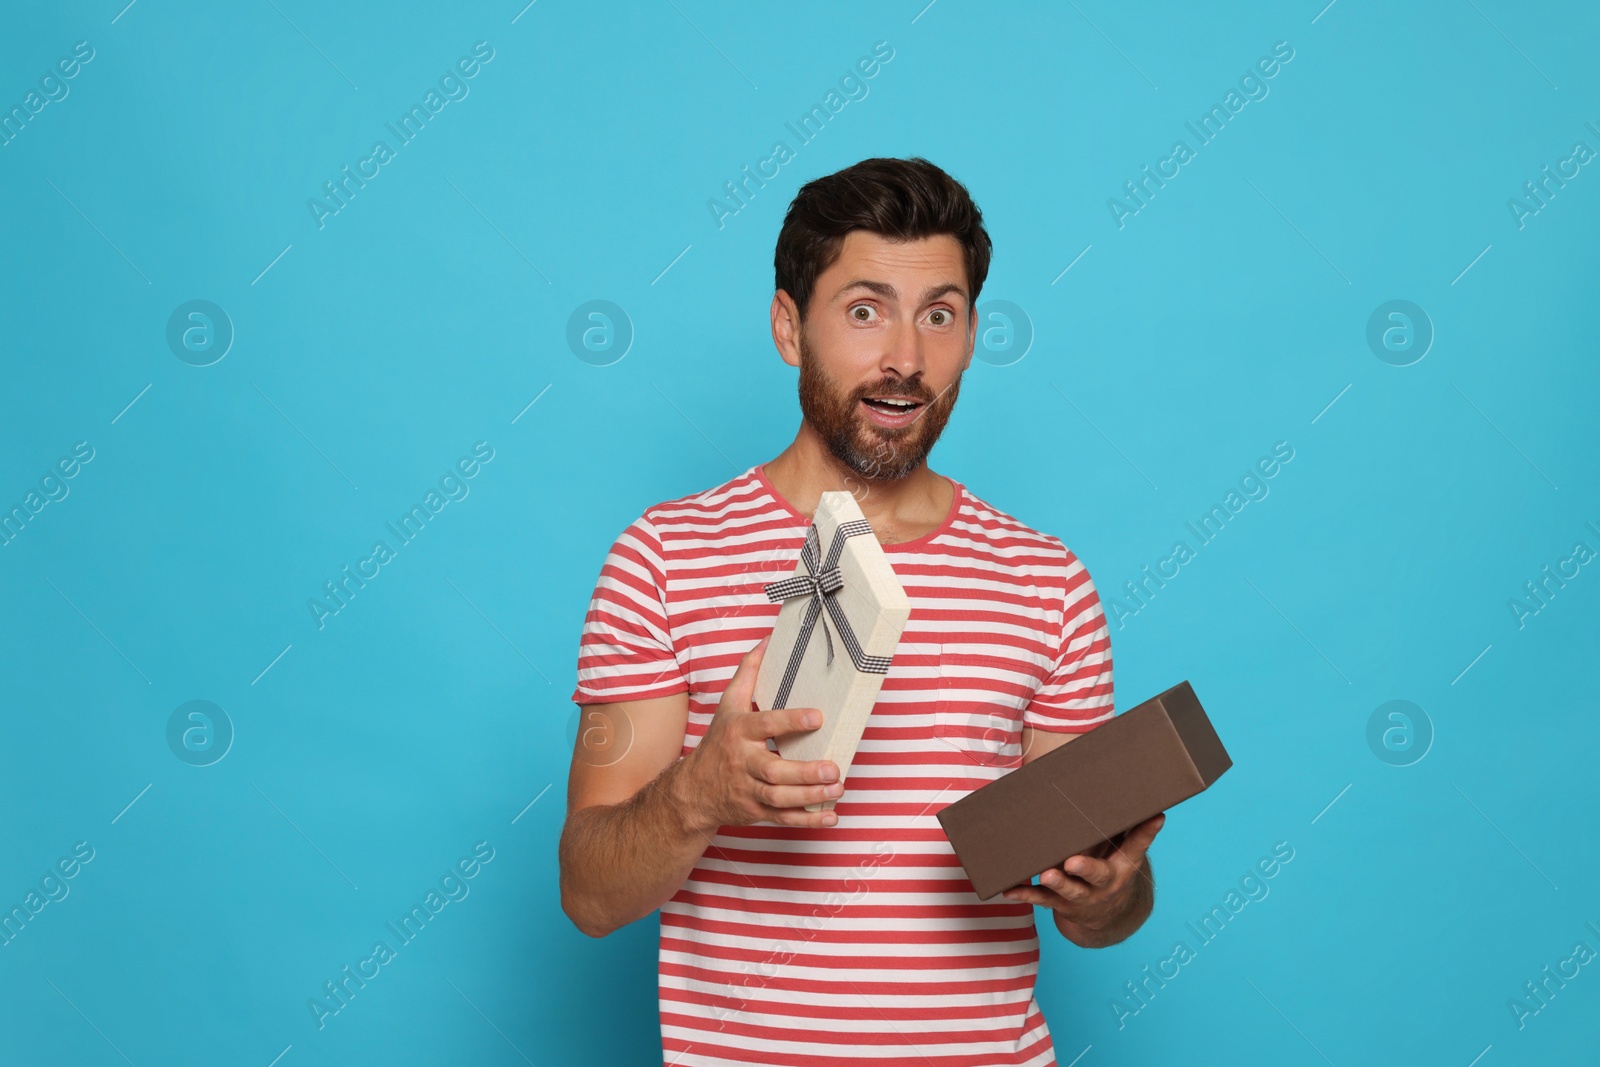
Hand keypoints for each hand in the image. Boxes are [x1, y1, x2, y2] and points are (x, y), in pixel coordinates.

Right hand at [676, 636, 844, 831]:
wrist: (692, 791)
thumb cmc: (718, 742)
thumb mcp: (728, 705)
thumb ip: (748, 672)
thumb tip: (768, 640)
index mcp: (739, 733)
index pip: (765, 724)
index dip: (791, 722)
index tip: (818, 717)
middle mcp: (743, 763)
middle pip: (774, 770)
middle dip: (805, 771)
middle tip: (833, 767)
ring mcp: (749, 790)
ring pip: (780, 797)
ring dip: (810, 796)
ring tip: (836, 787)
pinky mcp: (756, 812)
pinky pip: (783, 819)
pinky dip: (808, 819)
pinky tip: (830, 815)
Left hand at [1002, 813, 1164, 935]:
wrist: (1105, 918)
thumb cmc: (1111, 871)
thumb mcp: (1125, 855)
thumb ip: (1132, 830)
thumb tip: (1151, 800)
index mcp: (1122, 867)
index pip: (1137, 846)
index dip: (1146, 832)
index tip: (1156, 816)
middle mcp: (1102, 884)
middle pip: (1096, 875)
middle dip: (1086, 868)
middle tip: (1074, 861)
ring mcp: (1080, 896)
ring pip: (1067, 890)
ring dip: (1056, 882)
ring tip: (1046, 874)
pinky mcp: (1059, 903)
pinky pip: (1041, 899)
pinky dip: (1025, 893)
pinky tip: (1009, 889)